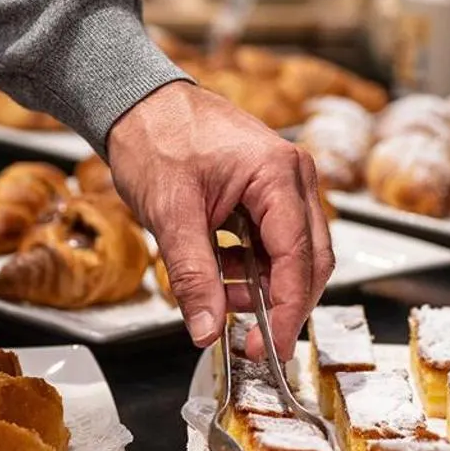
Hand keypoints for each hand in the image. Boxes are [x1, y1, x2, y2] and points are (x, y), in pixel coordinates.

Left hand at [106, 81, 333, 361]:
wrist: (140, 104)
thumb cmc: (156, 138)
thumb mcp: (170, 215)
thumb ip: (193, 277)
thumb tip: (207, 329)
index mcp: (277, 175)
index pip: (298, 259)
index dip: (288, 311)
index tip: (270, 347)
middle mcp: (292, 176)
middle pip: (310, 259)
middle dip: (282, 303)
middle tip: (252, 339)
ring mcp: (284, 181)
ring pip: (294, 253)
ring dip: (263, 285)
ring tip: (221, 296)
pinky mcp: (268, 190)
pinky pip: (275, 239)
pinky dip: (253, 266)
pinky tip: (222, 272)